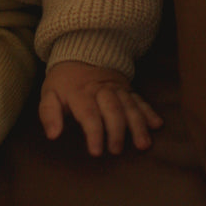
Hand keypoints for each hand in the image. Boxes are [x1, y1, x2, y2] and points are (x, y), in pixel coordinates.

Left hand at [39, 60, 162, 155]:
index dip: (94, 132)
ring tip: (143, 144)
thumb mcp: (49, 93)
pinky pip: (140, 99)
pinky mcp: (128, 89)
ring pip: (129, 105)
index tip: (96, 152)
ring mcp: (117, 89)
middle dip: (116, 130)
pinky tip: (157, 124)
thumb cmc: (64, 82)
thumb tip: (52, 135)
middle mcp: (101, 90)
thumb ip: (49, 113)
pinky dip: (149, 111)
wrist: (80, 54)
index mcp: (80, 93)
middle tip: (116, 150)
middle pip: (113, 109)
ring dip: (137, 124)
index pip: (89, 114)